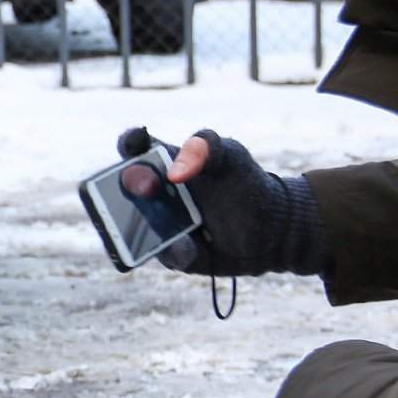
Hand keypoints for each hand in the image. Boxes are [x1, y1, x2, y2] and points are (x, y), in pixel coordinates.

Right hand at [115, 127, 328, 276]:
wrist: (271, 228)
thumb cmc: (246, 183)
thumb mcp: (232, 156)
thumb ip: (206, 147)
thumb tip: (173, 172)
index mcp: (163, 162)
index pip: (134, 148)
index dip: (129, 143)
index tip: (135, 144)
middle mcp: (154, 193)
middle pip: (126, 187)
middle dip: (131, 185)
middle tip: (147, 188)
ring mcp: (159, 225)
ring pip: (137, 226)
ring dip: (145, 225)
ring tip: (167, 227)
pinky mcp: (171, 253)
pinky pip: (164, 254)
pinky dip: (173, 251)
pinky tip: (187, 247)